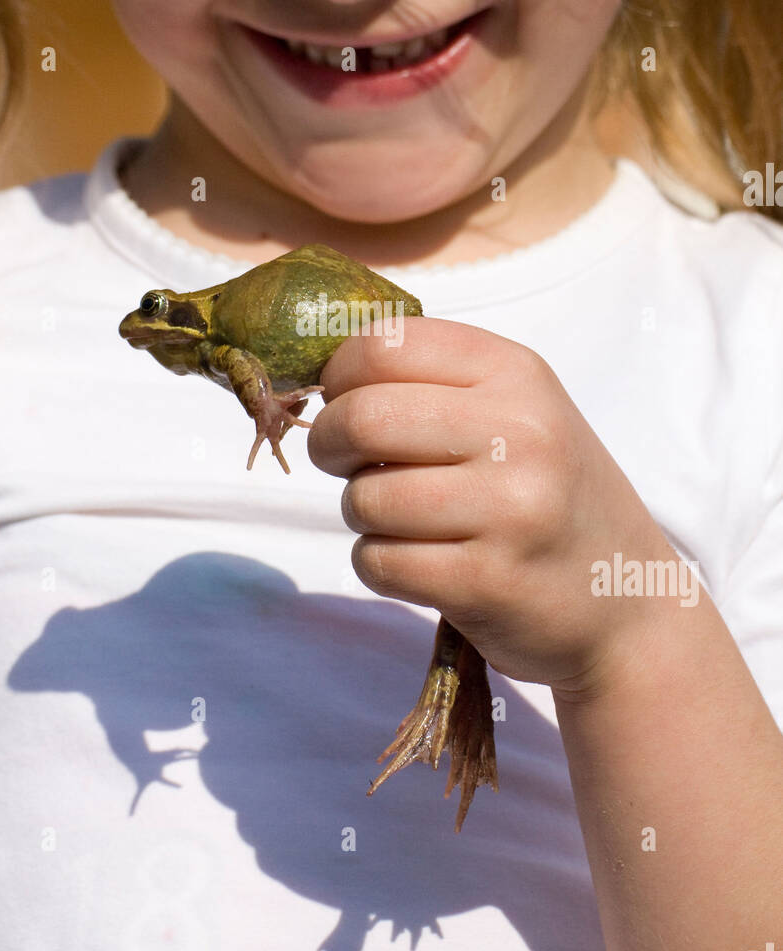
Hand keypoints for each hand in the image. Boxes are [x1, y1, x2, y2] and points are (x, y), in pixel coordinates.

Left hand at [308, 316, 676, 697]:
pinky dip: (380, 565)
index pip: (384, 344)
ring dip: (362, 514)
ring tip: (405, 520)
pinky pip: (378, 561)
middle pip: (361, 416)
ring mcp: (507, 510)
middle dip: (330, 444)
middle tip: (346, 462)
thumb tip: (322, 379)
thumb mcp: (520, 412)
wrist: (628, 606)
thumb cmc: (551, 497)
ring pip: (362, 497)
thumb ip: (434, 382)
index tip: (343, 401)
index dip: (339, 375)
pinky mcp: (486, 581)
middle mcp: (520, 433)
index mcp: (518, 374)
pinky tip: (423, 563)